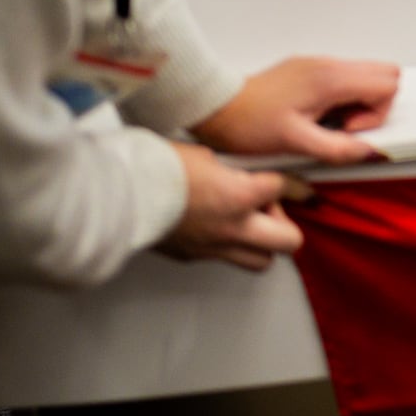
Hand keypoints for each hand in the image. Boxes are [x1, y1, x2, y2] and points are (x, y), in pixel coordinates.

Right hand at [156, 143, 311, 271]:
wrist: (122, 192)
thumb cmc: (159, 167)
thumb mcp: (208, 154)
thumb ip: (234, 168)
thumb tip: (243, 173)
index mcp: (239, 195)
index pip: (283, 188)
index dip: (290, 183)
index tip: (292, 184)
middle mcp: (234, 227)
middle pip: (290, 241)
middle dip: (286, 224)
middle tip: (270, 209)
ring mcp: (214, 247)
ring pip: (262, 262)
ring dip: (263, 243)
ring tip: (248, 223)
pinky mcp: (194, 257)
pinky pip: (225, 258)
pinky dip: (229, 245)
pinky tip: (216, 227)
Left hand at [193, 55, 400, 165]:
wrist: (217, 109)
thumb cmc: (249, 124)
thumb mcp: (296, 143)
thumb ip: (337, 148)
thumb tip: (370, 152)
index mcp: (329, 79)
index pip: (386, 84)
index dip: (375, 113)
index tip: (347, 130)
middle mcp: (327, 64)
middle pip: (383, 73)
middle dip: (374, 105)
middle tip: (342, 126)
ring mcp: (317, 64)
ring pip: (364, 76)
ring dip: (356, 103)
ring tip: (326, 123)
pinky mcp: (308, 69)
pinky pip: (342, 79)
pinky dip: (340, 99)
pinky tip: (315, 116)